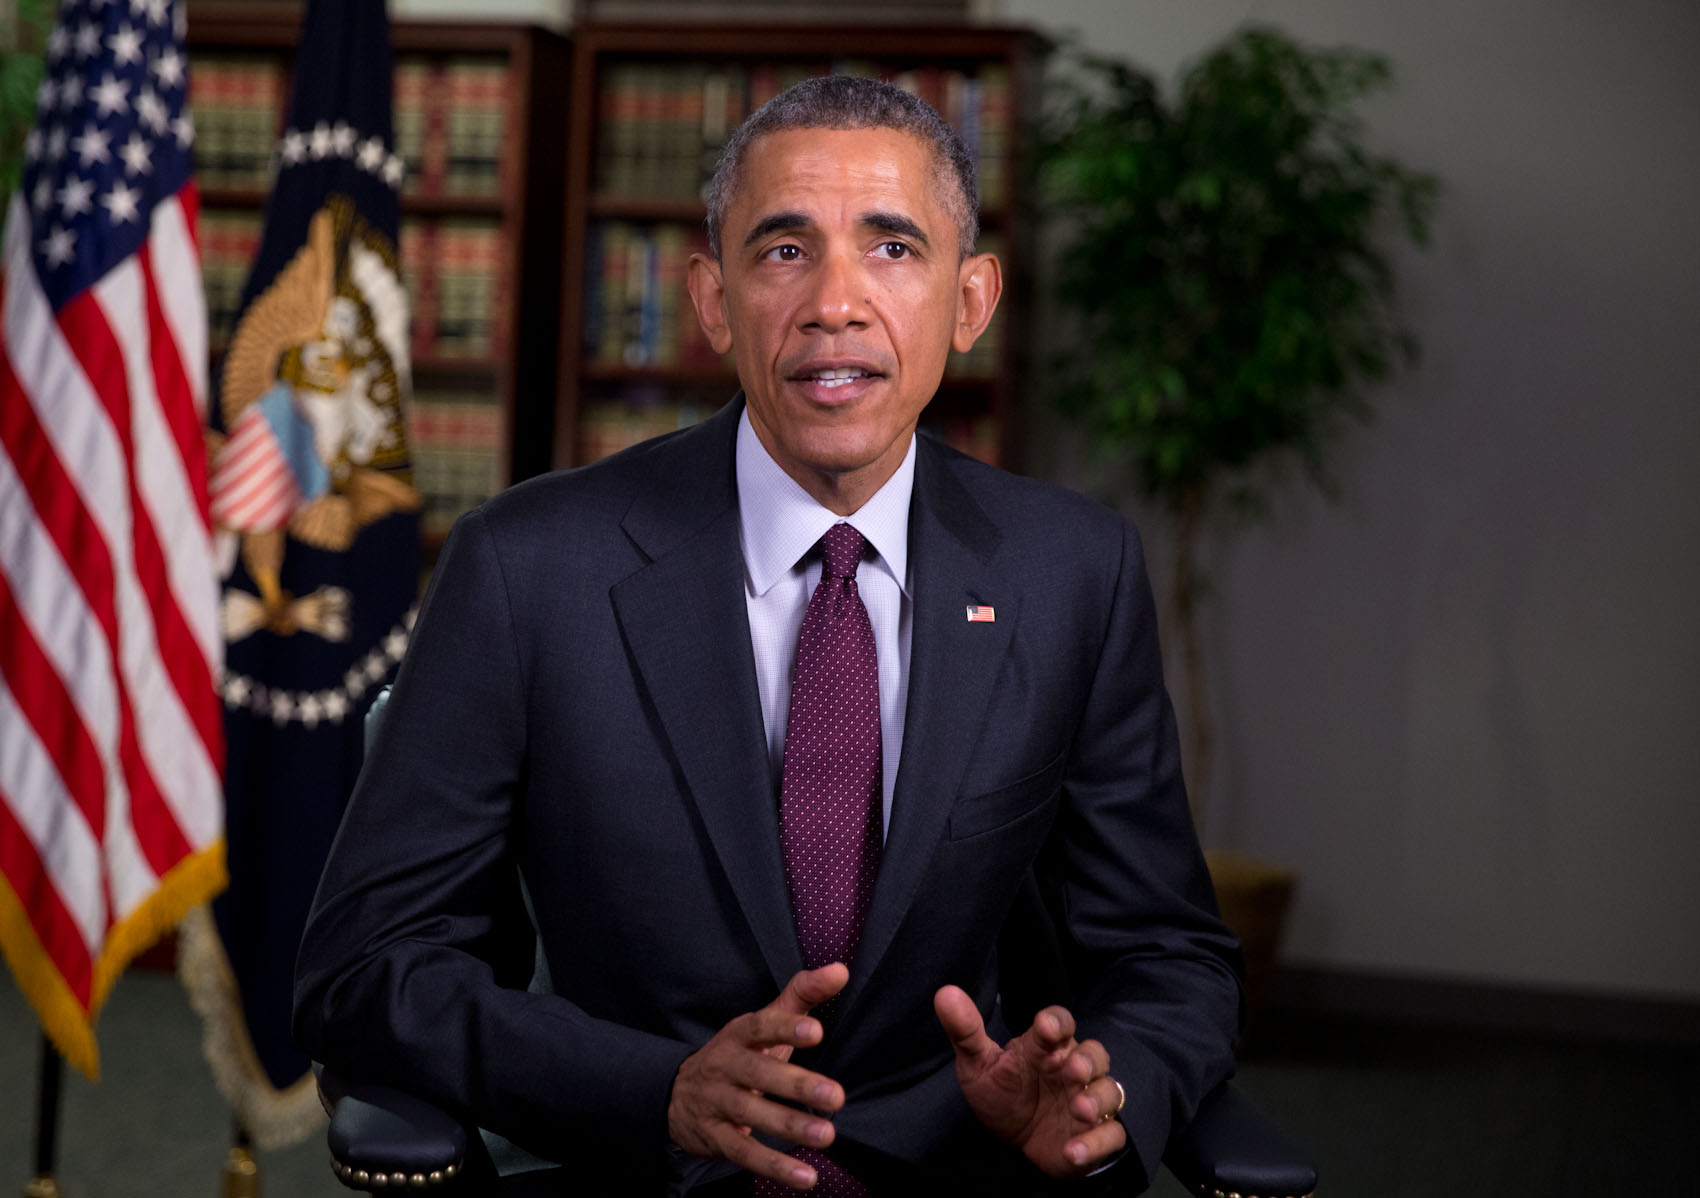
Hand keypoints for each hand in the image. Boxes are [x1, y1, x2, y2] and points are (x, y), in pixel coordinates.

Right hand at [668, 963, 849, 1189]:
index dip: (785, 1028)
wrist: (680, 1094)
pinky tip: (805, 1176)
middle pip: (758, 1073)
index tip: (815, 1031)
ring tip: (827, 1136)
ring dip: (789, 1126)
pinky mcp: (715, 1138)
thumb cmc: (740, 1054)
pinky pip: (743, 1153)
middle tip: (835, 1097)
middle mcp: (724, 1065)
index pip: (760, 1026)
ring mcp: (716, 1103)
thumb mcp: (764, 1023)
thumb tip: (841, 969)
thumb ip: (802, 995)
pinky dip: (774, 1166)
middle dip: (796, 1085)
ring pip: (751, 1115)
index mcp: (738, 1034)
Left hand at [934, 985, 1126, 1177]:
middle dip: (1088, 1060)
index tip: (1046, 1027)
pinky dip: (1097, 1143)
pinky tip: (1074, 1151)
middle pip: (1095, 1054)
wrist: (1016, 1141)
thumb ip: (965, 1032)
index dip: (1057, 1022)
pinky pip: (1110, 1135)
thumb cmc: (1004, 1094)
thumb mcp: (979, 1066)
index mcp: (1045, 1048)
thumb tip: (945, 994)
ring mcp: (1088, 1102)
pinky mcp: (1095, 1135)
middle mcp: (1072, 1070)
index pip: (1060, 1024)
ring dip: (1098, 1099)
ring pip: (1110, 1091)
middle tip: (1074, 1070)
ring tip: (1080, 1110)